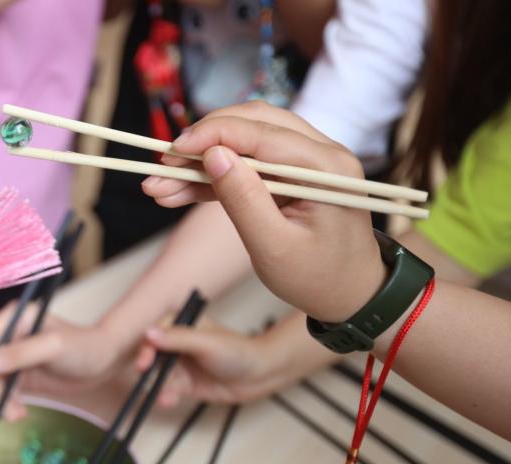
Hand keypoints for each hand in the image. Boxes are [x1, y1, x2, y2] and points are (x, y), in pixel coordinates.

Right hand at [0, 302, 125, 419]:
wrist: (105, 362)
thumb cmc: (84, 346)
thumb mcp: (53, 347)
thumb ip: (21, 353)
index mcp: (15, 319)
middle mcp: (11, 335)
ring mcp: (15, 356)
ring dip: (0, 399)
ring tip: (15, 415)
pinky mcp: (22, 374)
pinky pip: (6, 390)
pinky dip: (9, 404)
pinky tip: (19, 413)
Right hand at [135, 316, 332, 407]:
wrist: (259, 375)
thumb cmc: (237, 352)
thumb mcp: (206, 343)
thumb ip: (177, 338)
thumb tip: (149, 333)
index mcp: (180, 325)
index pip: (154, 335)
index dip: (145, 349)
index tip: (144, 363)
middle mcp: (176, 345)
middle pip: (152, 358)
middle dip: (149, 372)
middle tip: (147, 382)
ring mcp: (180, 365)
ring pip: (158, 377)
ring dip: (158, 388)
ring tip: (165, 397)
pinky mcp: (184, 384)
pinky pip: (168, 390)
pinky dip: (166, 396)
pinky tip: (168, 401)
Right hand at [142, 101, 386, 322]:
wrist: (350, 294)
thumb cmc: (318, 278)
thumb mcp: (274, 247)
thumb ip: (243, 199)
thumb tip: (213, 156)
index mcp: (327, 167)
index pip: (262, 132)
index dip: (212, 135)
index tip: (173, 150)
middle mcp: (322, 152)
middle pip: (252, 124)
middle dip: (202, 142)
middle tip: (162, 166)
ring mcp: (307, 160)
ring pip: (245, 141)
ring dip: (202, 161)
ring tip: (160, 185)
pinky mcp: (292, 173)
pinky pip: (247, 164)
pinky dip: (213, 176)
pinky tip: (179, 191)